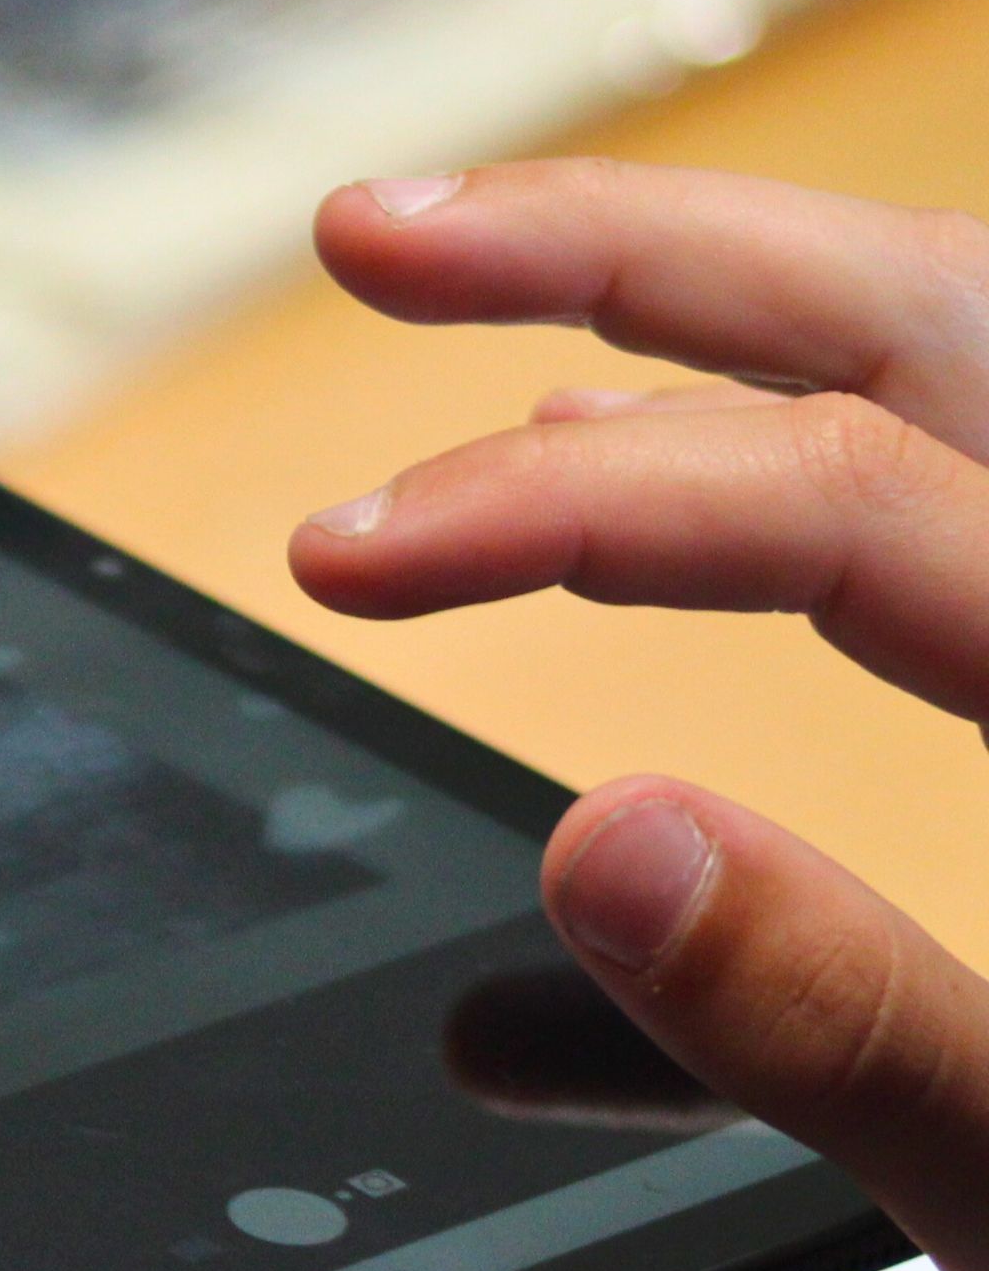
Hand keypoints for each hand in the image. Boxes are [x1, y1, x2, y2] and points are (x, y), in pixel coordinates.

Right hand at [291, 160, 988, 1270]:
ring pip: (980, 393)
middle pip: (937, 323)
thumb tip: (602, 841)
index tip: (345, 560)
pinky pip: (988, 571)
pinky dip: (829, 516)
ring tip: (506, 340)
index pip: (853, 499)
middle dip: (636, 255)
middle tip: (380, 244)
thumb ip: (847, 1027)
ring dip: (731, 341)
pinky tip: (666, 563)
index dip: (572, 504)